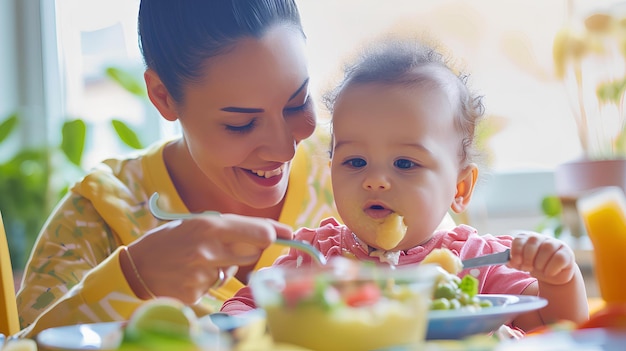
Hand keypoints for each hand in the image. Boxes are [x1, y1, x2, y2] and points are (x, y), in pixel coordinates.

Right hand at [124, 215, 292, 303]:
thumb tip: (263, 234)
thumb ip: (225, 228)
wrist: (135, 268)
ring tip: (197, 260)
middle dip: (248, 249)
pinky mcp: (196, 293)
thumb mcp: (193, 224)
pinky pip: (214, 286)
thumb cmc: (166, 241)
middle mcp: (208, 249)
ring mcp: (202, 274)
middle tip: (229, 246)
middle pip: (251, 253)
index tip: (287, 232)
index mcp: (208, 226)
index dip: (274, 232)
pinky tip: (188, 275)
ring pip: (232, 270)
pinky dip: (206, 281)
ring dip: (223, 266)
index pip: (255, 231)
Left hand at [507, 232, 576, 285]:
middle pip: (533, 241)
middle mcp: (541, 238)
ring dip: (540, 263)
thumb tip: (508, 262)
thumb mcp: (522, 264)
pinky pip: (559, 258)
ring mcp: (555, 244)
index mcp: (528, 239)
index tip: (516, 262)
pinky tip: (548, 273)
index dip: (516, 250)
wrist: (553, 274)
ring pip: (547, 248)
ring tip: (538, 270)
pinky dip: (551, 268)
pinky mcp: (567, 253)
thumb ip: (514, 262)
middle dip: (528, 257)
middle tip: (527, 268)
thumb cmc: (535, 266)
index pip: (520, 238)